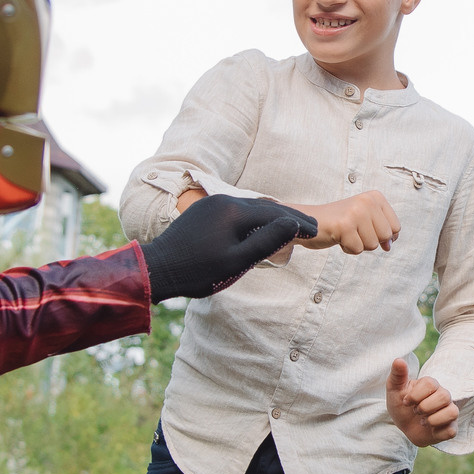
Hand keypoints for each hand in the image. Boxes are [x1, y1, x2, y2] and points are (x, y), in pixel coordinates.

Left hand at [140, 195, 316, 300]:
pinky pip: (236, 210)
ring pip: (250, 207)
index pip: (276, 214)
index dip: (298, 223)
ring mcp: (212, 204)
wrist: (158, 268)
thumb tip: (293, 224)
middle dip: (288, 217)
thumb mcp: (237, 261)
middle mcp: (224, 201)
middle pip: (265, 207)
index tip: (316, 231)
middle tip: (309, 226)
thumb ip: (266, 241)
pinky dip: (254, 217)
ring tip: (289, 225)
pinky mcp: (203, 211)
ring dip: (271, 216)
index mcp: (234, 212)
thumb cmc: (197, 271)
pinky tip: (258, 226)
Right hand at [295, 192, 400, 254]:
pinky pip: (356, 249)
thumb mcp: (365, 220)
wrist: (309, 220)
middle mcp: (367, 201)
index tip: (367, 230)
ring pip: (372, 245)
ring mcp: (356, 212)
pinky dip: (347, 248)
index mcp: (375, 197)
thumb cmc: (339, 222)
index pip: (396, 227)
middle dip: (370, 241)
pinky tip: (338, 237)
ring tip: (345, 233)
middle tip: (354, 231)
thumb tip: (389, 246)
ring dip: (357, 244)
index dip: (383, 236)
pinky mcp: (344, 226)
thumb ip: (381, 231)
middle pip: (386, 237)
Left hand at [386, 360, 459, 445]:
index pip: (430, 383)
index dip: (415, 395)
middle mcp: (444, 396)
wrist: (405, 428)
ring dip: (432, 420)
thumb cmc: (402, 406)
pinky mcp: (451, 428)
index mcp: (431, 385)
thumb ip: (397, 375)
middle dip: (424, 407)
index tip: (406, 402)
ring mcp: (449, 412)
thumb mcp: (394, 390)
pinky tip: (430, 430)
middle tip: (416, 411)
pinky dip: (437, 432)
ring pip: (452, 412)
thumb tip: (398, 360)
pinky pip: (451, 431)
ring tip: (424, 421)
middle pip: (444, 396)